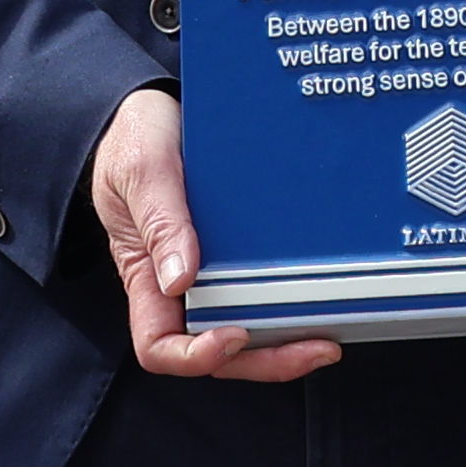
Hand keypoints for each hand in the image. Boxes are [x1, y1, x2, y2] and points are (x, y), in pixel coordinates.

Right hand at [87, 85, 337, 384]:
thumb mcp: (142, 171)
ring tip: (330, 336)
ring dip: (287, 340)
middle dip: (267, 360)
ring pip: (249, 327)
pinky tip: (324, 293)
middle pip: (219, 351)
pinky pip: (264, 288)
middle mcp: (179, 284)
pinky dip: (293, 300)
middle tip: (317, 348)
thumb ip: (160, 222)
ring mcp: (212, 270)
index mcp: (145, 276)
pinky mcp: (239, 250)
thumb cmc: (134, 139)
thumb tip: (180, 280)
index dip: (195, 356)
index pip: (159, 346)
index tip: (233, 335)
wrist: (156, 106)